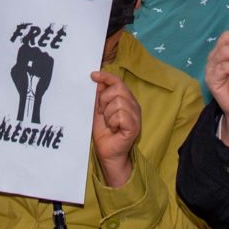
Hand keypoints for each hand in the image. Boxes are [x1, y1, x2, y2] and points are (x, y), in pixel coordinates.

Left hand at [91, 71, 140, 187]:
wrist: (108, 153)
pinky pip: (120, 115)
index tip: (93, 75)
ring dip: (108, 114)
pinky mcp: (134, 126)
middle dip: (104, 100)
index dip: (106, 76)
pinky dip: (113, 122)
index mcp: (126, 100)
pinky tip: (114, 129)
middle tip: (102, 112)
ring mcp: (135, 115)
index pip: (118, 82)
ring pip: (118, 103)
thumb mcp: (99, 111)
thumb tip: (98, 81)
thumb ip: (100, 97)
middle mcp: (133, 105)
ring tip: (109, 124)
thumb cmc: (105, 134)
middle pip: (118, 89)